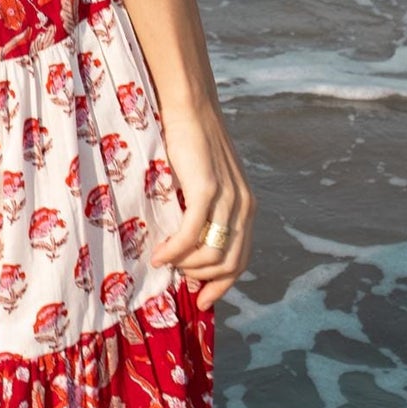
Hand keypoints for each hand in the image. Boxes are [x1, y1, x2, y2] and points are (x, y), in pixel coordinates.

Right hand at [150, 94, 255, 313]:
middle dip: (203, 280)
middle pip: (230, 263)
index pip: (242, 259)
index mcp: (247, 206)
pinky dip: (174, 251)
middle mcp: (244, 206)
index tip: (203, 300)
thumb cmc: (191, 142)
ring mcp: (228, 199)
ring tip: (165, 261)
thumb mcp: (209, 181)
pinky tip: (159, 255)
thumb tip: (190, 243)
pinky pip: (192, 234)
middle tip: (178, 280)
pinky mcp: (208, 189)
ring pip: (212, 254)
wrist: (190, 106)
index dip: (223, 284)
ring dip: (186, 266)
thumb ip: (209, 209)